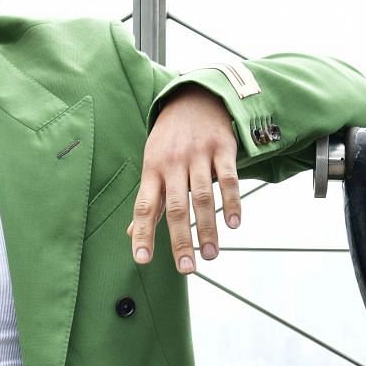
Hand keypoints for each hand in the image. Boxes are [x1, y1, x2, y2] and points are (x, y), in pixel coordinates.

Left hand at [128, 84, 241, 273]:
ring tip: (211, 255)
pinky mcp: (221, 148)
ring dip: (207, 228)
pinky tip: (234, 224)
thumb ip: (149, 200)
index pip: (144, 207)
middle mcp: (173, 164)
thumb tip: (131, 233)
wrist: (194, 98)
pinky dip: (232, 202)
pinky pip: (228, 179)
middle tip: (187, 268)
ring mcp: (198, 155)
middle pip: (176, 207)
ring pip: (202, 197)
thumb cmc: (170, 139)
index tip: (142, 260)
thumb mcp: (152, 164)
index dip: (142, 234)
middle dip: (180, 240)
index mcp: (152, 170)